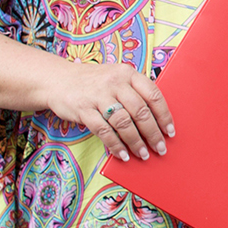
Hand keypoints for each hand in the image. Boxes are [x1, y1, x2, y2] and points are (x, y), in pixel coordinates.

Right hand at [48, 62, 173, 161]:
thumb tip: (156, 118)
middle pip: (140, 111)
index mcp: (127, 73)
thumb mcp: (115, 77)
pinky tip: (122, 154)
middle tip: (160, 148)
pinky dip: (115, 145)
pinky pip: (103, 131)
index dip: (164, 115)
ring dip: (135, 142)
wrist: (57, 80)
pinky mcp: (83, 109)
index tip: (170, 131)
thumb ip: (133, 91)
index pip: (153, 95)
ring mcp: (98, 95)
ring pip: (124, 123)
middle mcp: (114, 82)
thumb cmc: (92, 82)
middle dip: (153, 133)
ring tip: (142, 154)